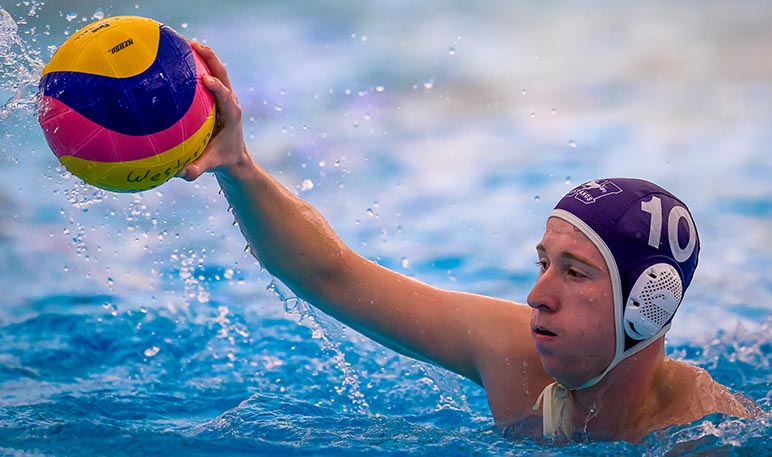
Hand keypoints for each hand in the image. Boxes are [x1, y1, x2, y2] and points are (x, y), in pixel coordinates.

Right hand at [177, 42, 250, 180]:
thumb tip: (181, 173)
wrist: (235, 157)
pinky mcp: (218, 95)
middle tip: (190, 45)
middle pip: (222, 73)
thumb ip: (198, 168)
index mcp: (231, 115)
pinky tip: (176, 57)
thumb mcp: (211, 165)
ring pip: (216, 68)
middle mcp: (230, 101)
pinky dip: (196, 63)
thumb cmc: (222, 160)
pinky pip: (208, 74)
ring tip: (182, 41)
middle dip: (209, 58)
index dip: (217, 87)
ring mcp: (225, 96)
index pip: (226, 97)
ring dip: (202, 54)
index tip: (205, 79)